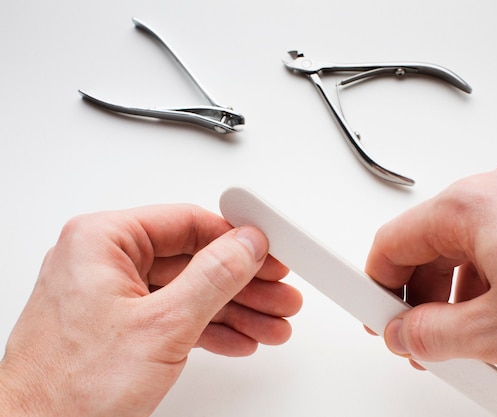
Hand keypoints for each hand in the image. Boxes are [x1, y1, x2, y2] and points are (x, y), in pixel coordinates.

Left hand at [0, 205, 301, 416]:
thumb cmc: (70, 389)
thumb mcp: (163, 325)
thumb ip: (213, 277)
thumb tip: (247, 244)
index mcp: (102, 241)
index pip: (186, 222)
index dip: (235, 238)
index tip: (268, 251)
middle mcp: (103, 261)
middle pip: (192, 259)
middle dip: (242, 284)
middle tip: (278, 294)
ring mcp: (109, 295)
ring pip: (187, 291)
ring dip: (233, 309)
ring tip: (270, 324)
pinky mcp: (115, 325)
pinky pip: (172, 315)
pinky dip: (207, 328)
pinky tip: (239, 339)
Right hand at [366, 161, 496, 385]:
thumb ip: (432, 336)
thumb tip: (405, 334)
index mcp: (470, 205)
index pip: (392, 241)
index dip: (375, 284)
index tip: (375, 314)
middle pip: (430, 249)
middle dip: (423, 303)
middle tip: (424, 342)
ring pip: (470, 258)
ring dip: (464, 308)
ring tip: (478, 353)